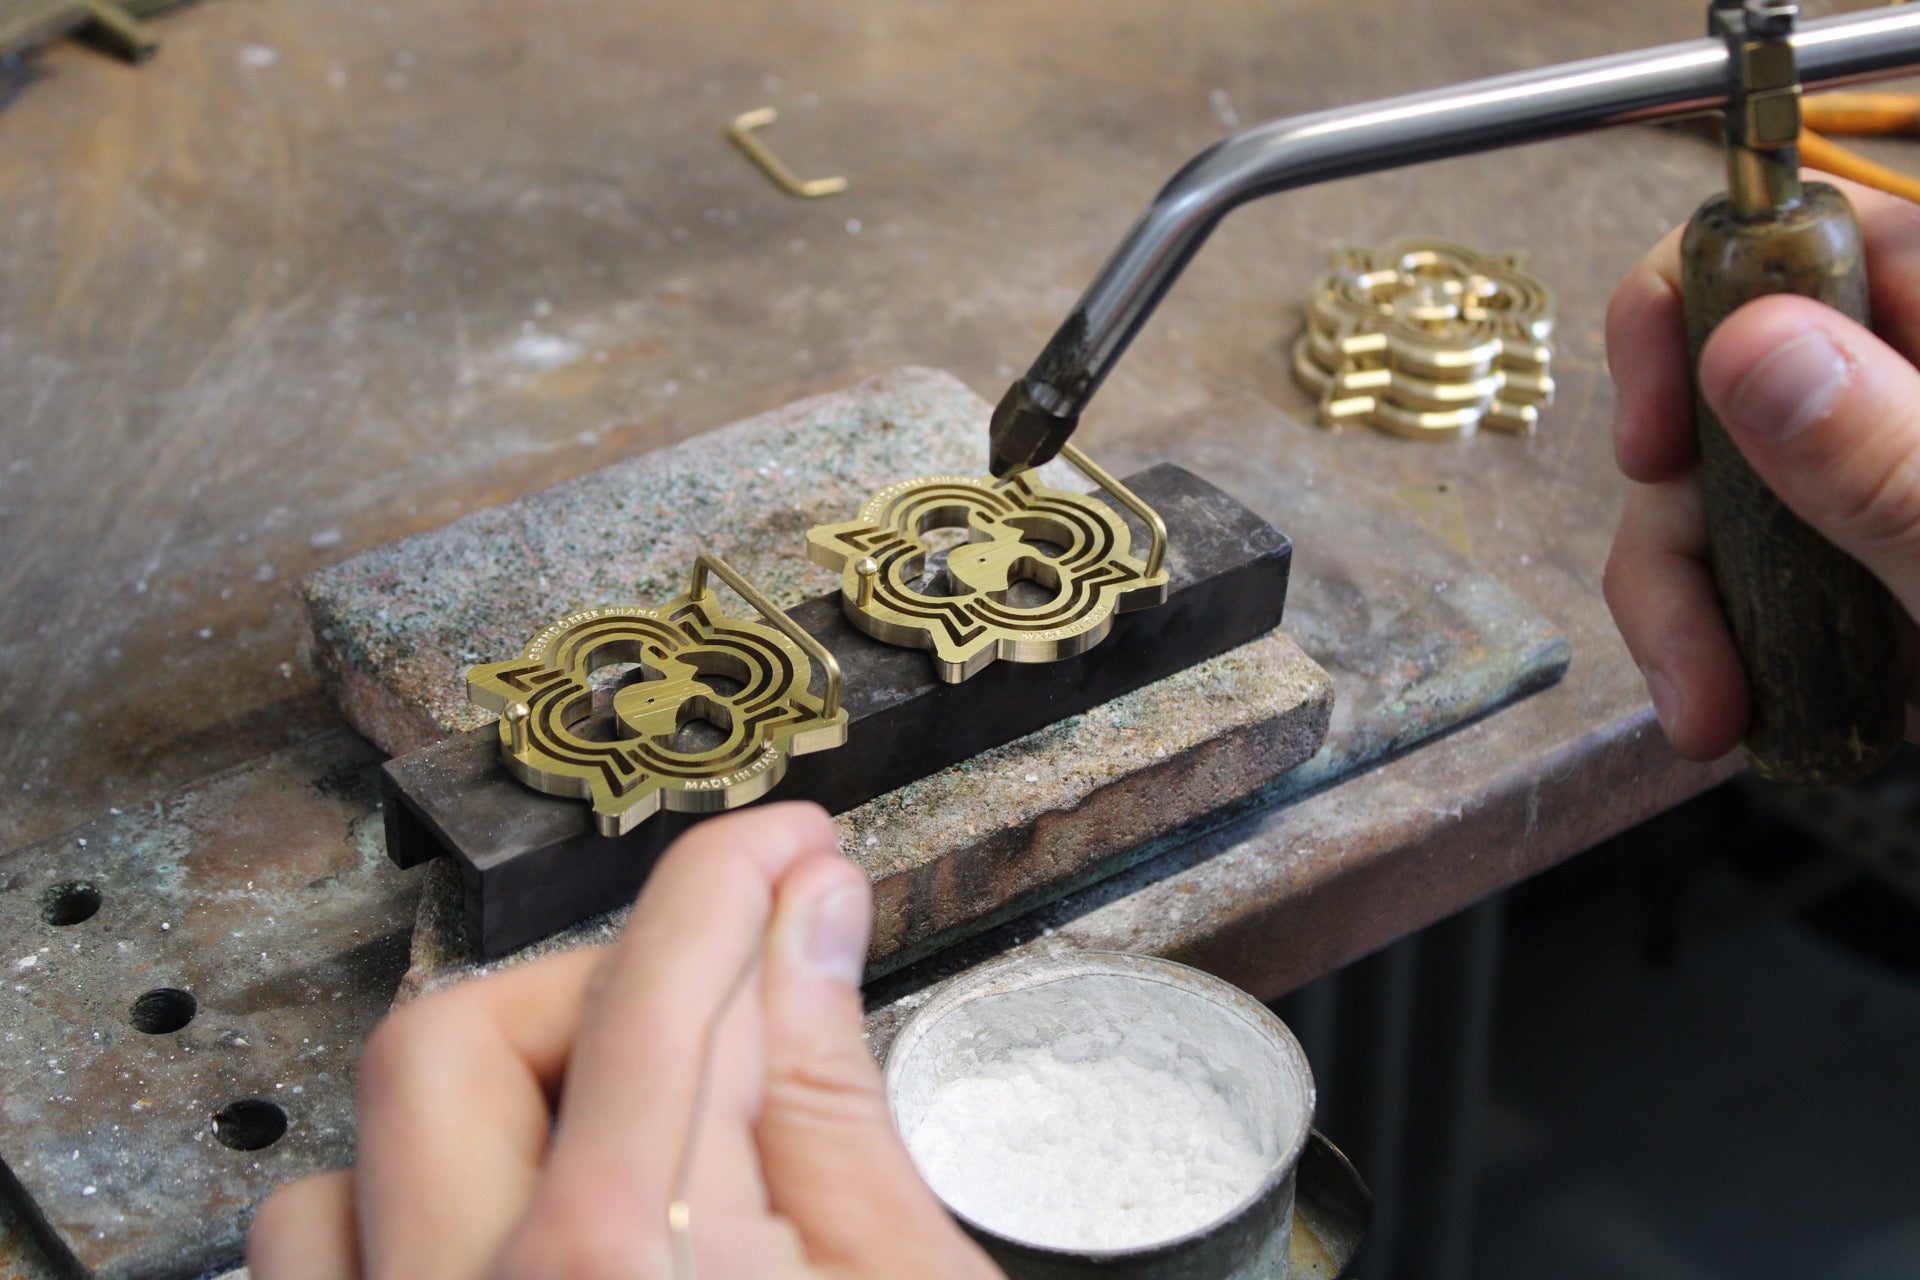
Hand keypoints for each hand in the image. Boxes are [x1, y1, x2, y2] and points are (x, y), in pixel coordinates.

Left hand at [247, 802, 1001, 1279]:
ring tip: (610, 1144)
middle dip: (591, 989)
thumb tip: (809, 913)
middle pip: (456, 1040)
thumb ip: (833, 1094)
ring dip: (480, 1115)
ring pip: (349, 1157)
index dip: (734, 876)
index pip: (665, 988)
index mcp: (633, 1266)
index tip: (786, 841)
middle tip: (707, 1012)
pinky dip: (400, 1220)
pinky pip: (316, 1270)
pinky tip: (518, 1237)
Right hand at [1603, 175, 1919, 759]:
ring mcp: (1905, 481)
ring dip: (1691, 603)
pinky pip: (1766, 575)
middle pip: (1733, 384)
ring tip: (1713, 710)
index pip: (1812, 239)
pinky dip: (1731, 641)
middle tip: (1678, 634)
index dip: (1693, 306)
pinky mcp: (1885, 571)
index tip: (1654, 429)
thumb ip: (1899, 463)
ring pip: (1733, 491)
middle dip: (1682, 516)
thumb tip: (1751, 345)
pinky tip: (1746, 709)